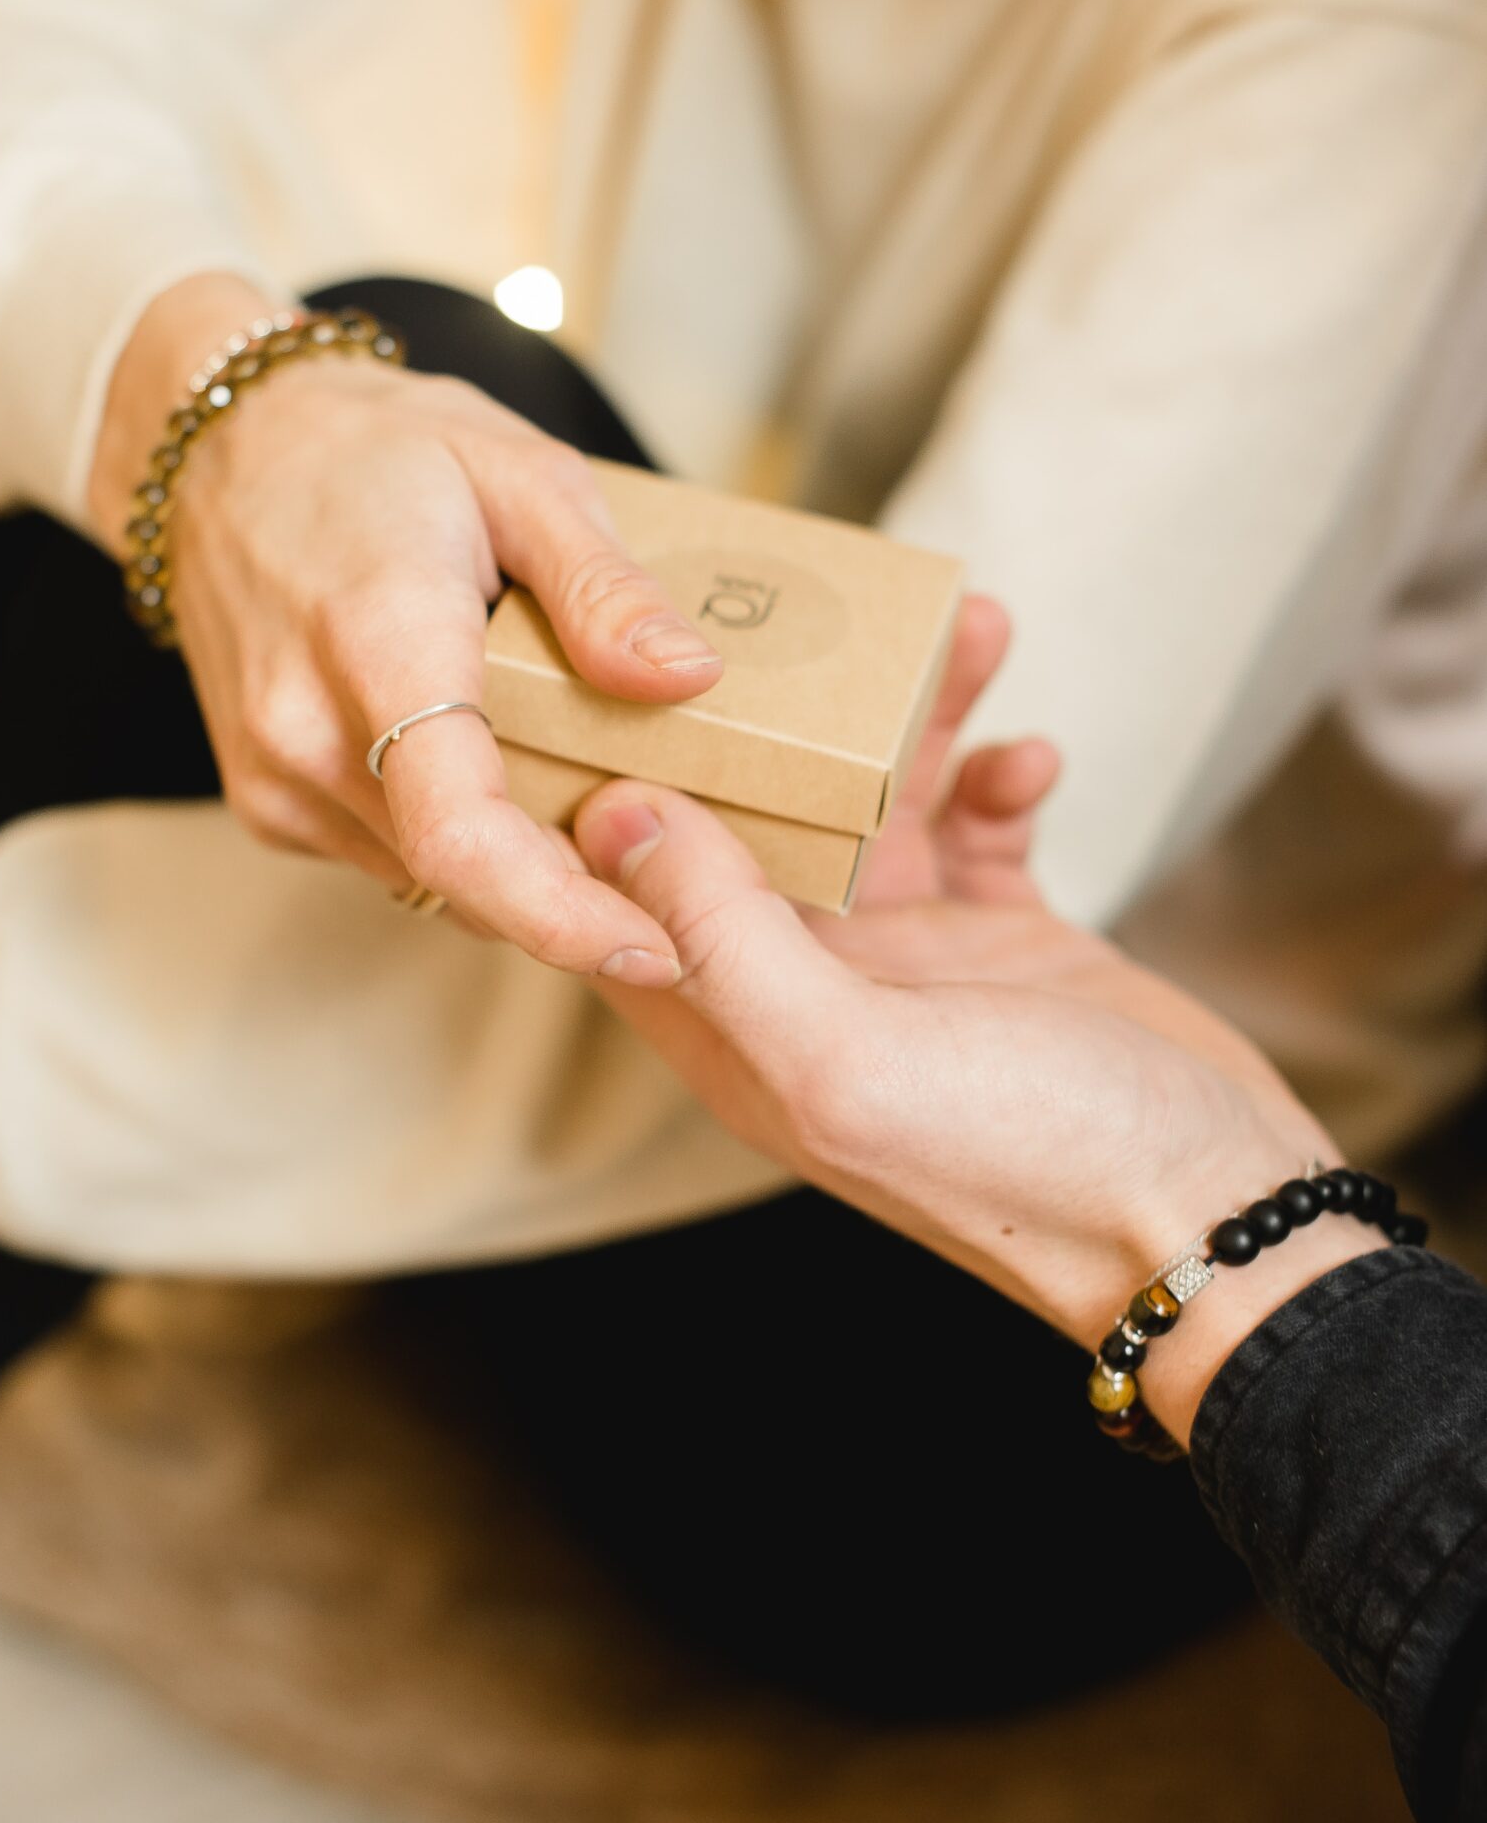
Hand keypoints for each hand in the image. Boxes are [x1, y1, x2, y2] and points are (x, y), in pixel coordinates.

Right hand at [88, 274, 722, 981]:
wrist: (220, 451)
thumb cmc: (376, 449)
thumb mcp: (519, 470)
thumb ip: (602, 586)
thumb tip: (689, 679)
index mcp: (379, 642)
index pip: (461, 832)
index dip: (560, 914)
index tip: (652, 950)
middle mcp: (307, 732)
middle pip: (464, 877)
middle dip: (576, 895)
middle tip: (665, 857)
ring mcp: (274, 777)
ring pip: (433, 881)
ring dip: (520, 868)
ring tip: (584, 792)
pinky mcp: (267, 801)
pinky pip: (393, 857)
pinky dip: (460, 844)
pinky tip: (496, 770)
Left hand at [574, 603, 1369, 1440]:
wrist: (1213, 1217)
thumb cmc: (1026, 1163)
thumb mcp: (848, 1055)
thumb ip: (725, 938)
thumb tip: (616, 816)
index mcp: (741, 1034)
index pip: (629, 897)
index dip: (610, 789)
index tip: (614, 668)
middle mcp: (811, 994)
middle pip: (754, 823)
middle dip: (779, 715)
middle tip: (813, 606)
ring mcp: (911, 967)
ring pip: (876, 805)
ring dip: (914, 720)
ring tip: (966, 632)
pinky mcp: (1006, 945)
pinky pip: (978, 828)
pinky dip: (999, 780)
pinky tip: (1032, 760)